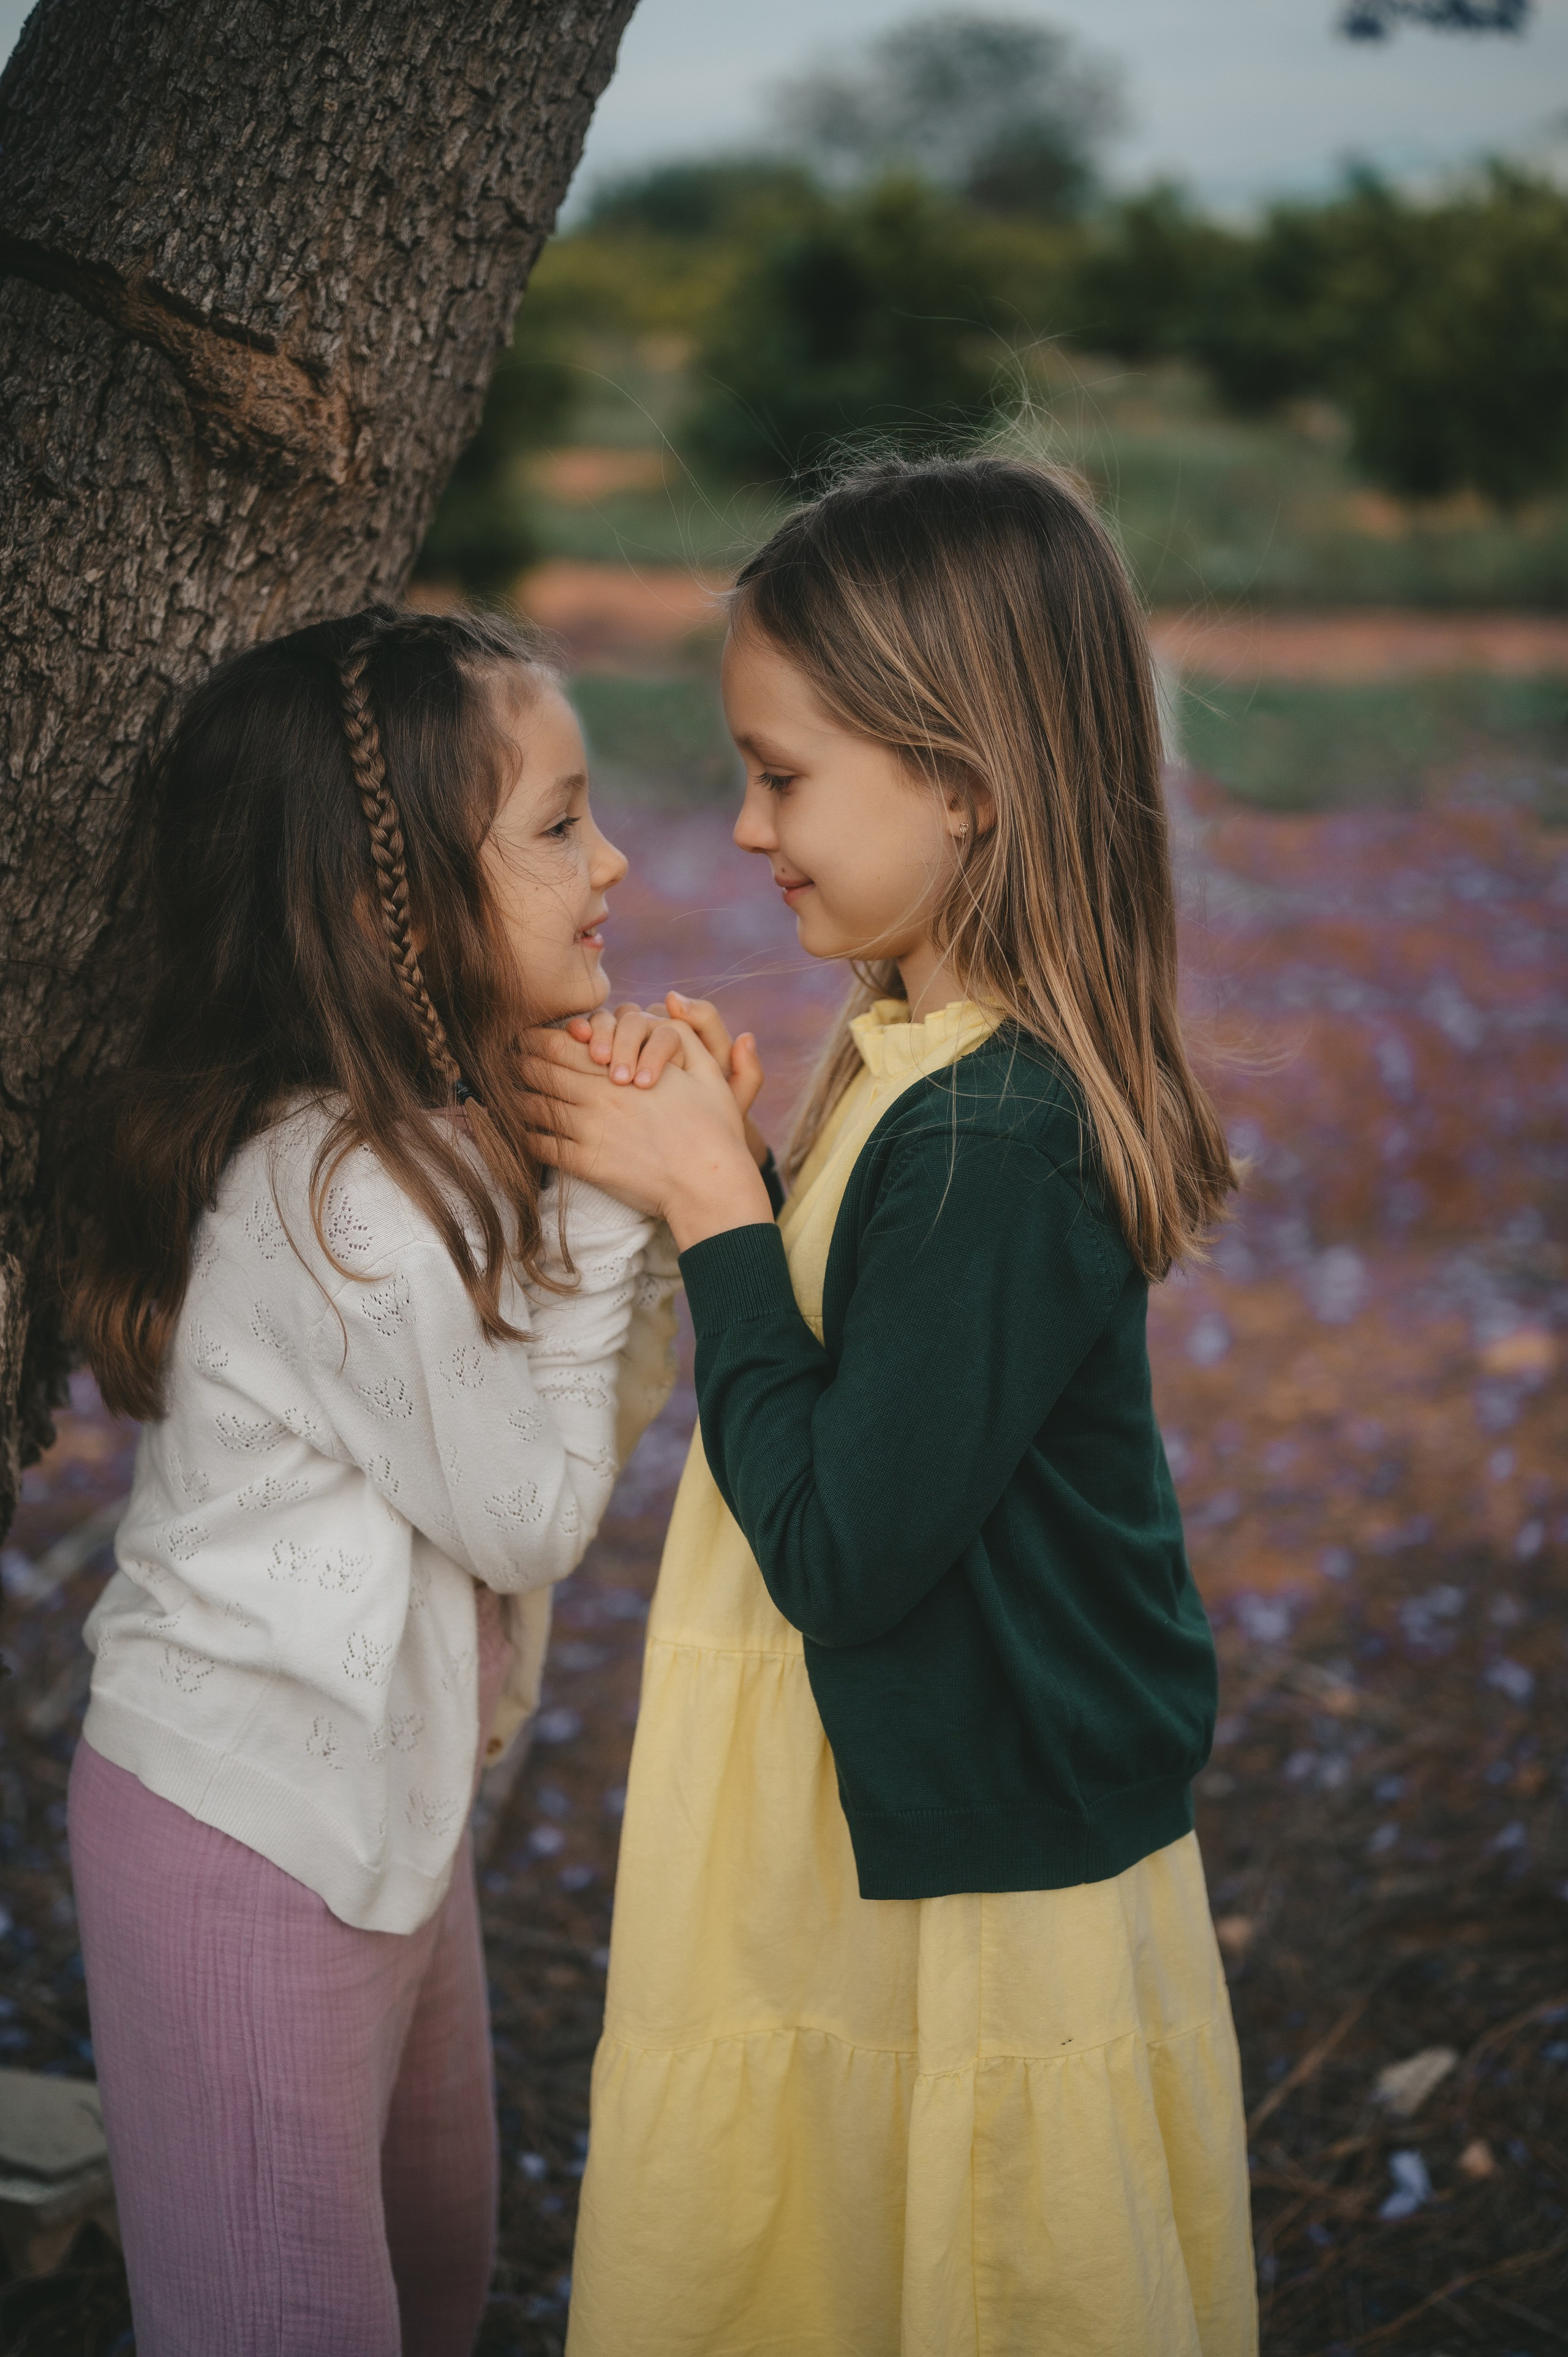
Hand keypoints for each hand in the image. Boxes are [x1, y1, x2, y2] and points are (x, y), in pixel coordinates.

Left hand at [523, 1024, 773, 1251]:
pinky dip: (523, 1136)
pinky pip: (541, 1145)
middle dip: (518, 1063)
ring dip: (515, 1096)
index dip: (537, 1037)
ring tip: (504, 1092)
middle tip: (505, 1060)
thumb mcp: (707, 1070)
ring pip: (534, 1106)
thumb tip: (671, 1003)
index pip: (562, 1044)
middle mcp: (596, 1096)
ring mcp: (587, 1131)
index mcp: (618, 1070)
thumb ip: (684, 1034)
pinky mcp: (584, 1164)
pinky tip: (518, 1132)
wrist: (709, 1183)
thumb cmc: (714, 1128)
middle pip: (540, 1071)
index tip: (525, 1037)